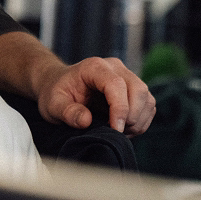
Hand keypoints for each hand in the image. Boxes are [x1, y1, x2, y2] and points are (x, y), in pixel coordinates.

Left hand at [37, 57, 155, 134]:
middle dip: (131, 116)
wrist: (58, 86)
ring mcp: (126, 76)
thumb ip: (67, 112)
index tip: (115, 129)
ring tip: (117, 131)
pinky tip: (123, 128)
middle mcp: (114, 67)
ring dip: (138, 120)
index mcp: (94, 67)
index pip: (116, 85)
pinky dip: (141, 121)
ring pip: (147, 99)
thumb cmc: (55, 94)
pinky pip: (148, 106)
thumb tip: (86, 120)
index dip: (120, 109)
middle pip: (138, 90)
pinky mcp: (133, 89)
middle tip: (115, 132)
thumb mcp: (52, 104)